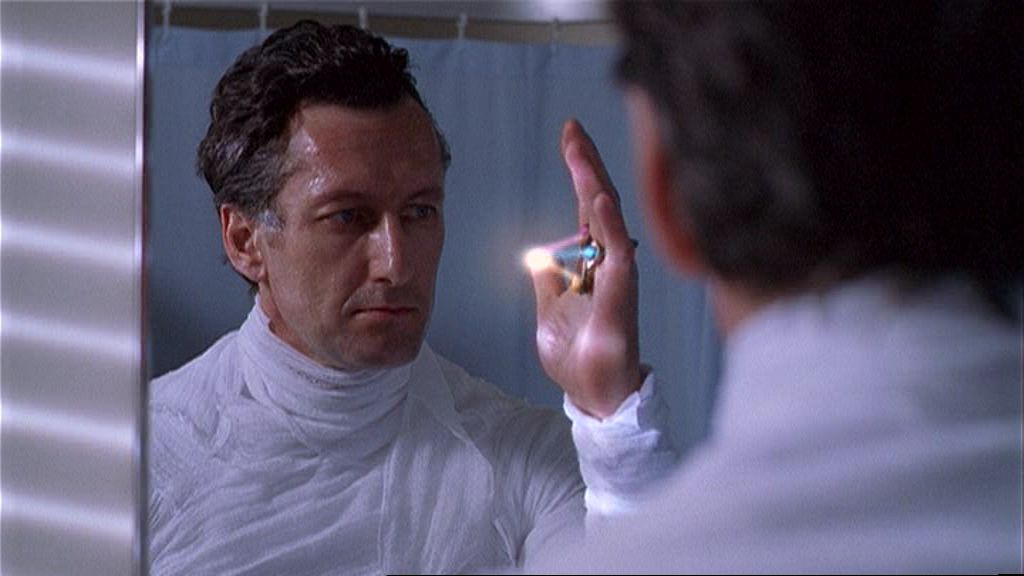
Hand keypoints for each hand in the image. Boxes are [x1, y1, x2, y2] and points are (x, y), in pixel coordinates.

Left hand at [529, 119, 641, 418]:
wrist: (593, 395)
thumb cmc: (577, 358)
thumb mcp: (549, 312)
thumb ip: (548, 281)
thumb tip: (539, 255)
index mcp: (593, 265)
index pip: (585, 208)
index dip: (579, 171)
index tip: (569, 136)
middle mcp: (611, 263)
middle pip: (598, 202)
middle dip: (586, 163)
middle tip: (572, 128)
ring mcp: (620, 275)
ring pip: (610, 218)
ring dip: (592, 182)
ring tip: (579, 149)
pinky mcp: (623, 293)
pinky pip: (618, 251)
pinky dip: (607, 222)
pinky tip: (595, 195)